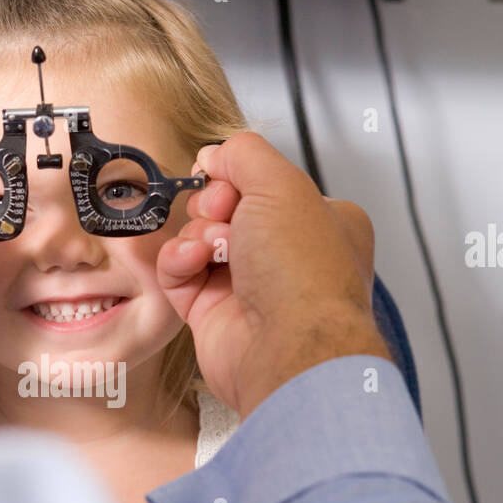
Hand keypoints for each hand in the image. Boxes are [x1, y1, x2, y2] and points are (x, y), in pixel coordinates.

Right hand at [157, 132, 393, 419]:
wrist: (286, 348)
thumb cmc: (303, 273)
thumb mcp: (282, 184)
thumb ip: (244, 154)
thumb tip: (215, 153)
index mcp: (322, 223)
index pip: (266, 184)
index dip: (239, 177)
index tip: (228, 177)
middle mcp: (287, 256)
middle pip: (227, 209)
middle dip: (214, 206)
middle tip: (222, 214)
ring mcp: (249, 286)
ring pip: (199, 238)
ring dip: (197, 234)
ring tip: (213, 248)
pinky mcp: (213, 313)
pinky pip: (180, 273)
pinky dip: (179, 262)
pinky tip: (193, 263)